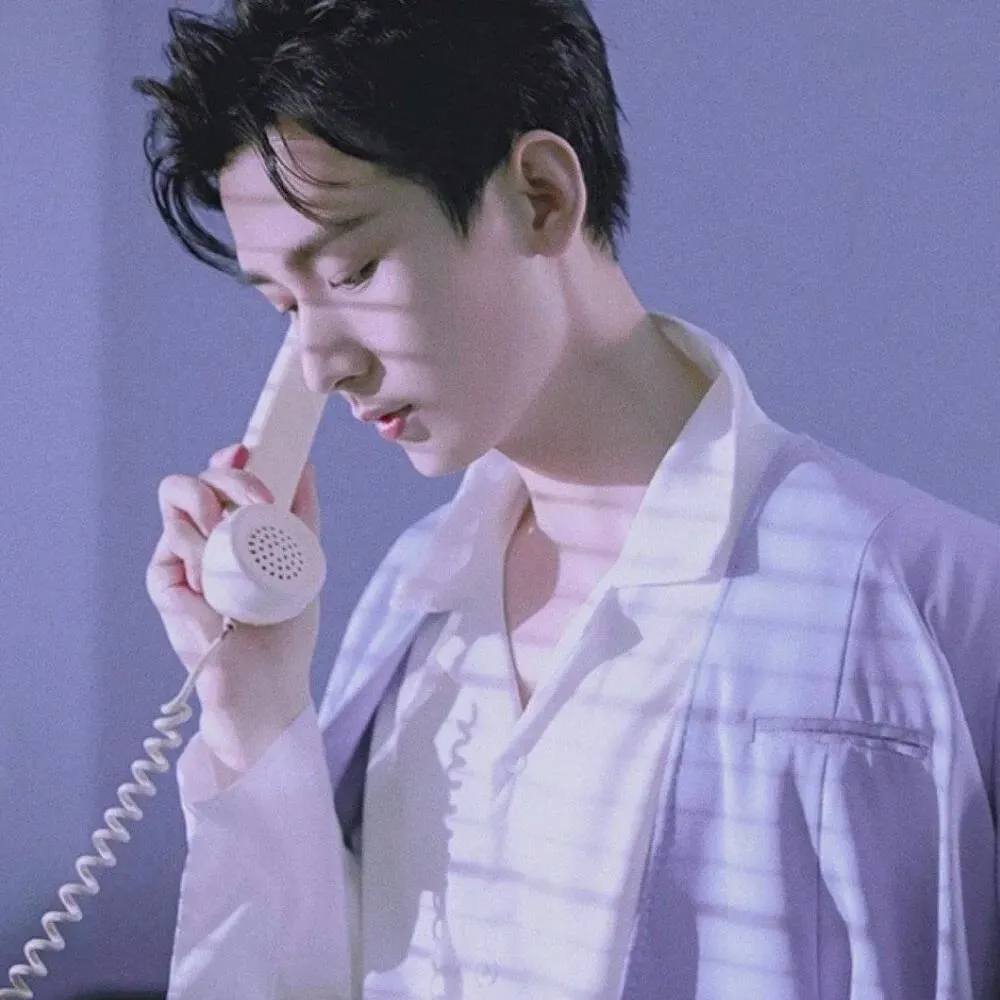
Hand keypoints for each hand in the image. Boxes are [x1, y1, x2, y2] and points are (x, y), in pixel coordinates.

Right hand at [146, 443, 321, 768]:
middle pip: (194, 481)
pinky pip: (172, 548)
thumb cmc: (283, 628)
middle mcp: (204, 539)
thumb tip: (307, 466)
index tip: (246, 454)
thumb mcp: (303, 563)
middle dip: (225, 479)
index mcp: (235, 530)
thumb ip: (302, 517)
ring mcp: (182, 559)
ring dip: (210, 516)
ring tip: (233, 550)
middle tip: (256, 501)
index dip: (230, 462)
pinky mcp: (165, 583)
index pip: (221, 481)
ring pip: (177, 504)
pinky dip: (197, 556)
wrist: (265, 684)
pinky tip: (215, 583)